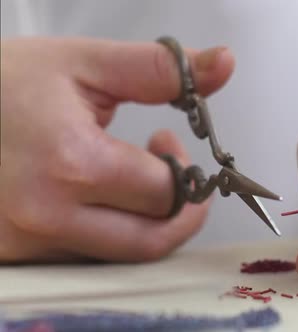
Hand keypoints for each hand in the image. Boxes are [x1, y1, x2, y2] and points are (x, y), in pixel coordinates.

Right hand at [0, 37, 233, 262]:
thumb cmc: (3, 84)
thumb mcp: (82, 63)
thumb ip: (160, 69)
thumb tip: (225, 62)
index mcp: (71, 163)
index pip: (166, 192)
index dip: (185, 169)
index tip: (167, 142)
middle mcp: (48, 216)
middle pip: (152, 239)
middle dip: (180, 208)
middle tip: (173, 172)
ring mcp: (28, 243)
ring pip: (123, 257)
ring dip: (149, 223)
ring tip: (135, 179)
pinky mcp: (16, 255)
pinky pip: (87, 259)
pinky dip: (111, 233)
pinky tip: (101, 197)